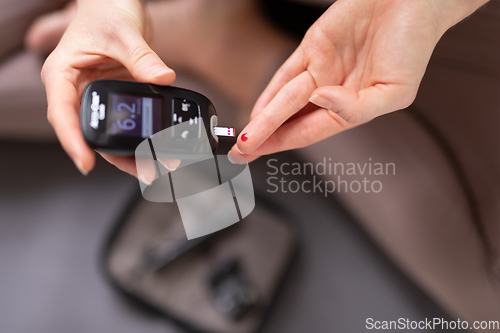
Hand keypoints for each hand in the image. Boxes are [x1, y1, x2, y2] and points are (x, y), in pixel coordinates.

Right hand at [41, 0, 174, 175]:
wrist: (115, 3)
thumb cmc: (106, 9)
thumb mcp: (123, 33)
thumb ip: (142, 58)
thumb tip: (163, 77)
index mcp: (63, 74)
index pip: (62, 113)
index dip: (73, 141)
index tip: (85, 162)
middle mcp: (76, 89)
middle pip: (88, 131)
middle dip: (113, 155)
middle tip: (142, 169)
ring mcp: (96, 96)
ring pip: (107, 133)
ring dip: (129, 152)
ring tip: (154, 166)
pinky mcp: (114, 97)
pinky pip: (124, 123)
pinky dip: (138, 138)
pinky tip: (155, 149)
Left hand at [229, 0, 487, 161]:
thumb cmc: (413, 44)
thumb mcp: (395, 91)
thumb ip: (356, 107)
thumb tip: (320, 101)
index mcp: (350, 107)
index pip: (308, 133)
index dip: (282, 145)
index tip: (257, 157)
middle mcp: (331, 90)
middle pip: (290, 120)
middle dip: (264, 138)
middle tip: (240, 154)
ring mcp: (320, 68)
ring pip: (284, 99)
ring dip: (263, 118)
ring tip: (244, 137)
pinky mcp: (313, 45)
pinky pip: (285, 72)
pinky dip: (269, 90)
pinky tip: (256, 108)